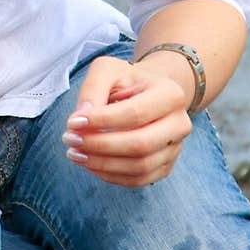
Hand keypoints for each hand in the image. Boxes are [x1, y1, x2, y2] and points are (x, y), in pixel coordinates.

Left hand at [62, 54, 192, 186]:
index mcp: (171, 94)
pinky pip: (139, 179)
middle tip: (70, 139)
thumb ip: (93, 89)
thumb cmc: (126, 80)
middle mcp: (180, 123)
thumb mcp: (108, 70)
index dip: (102, 121)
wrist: (147, 93)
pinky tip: (90, 163)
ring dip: (102, 164)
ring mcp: (175, 148)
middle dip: (100, 145)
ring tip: (75, 153)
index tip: (72, 121)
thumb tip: (80, 118)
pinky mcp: (166, 166)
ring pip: (139, 166)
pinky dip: (111, 175)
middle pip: (140, 144)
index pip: (135, 113)